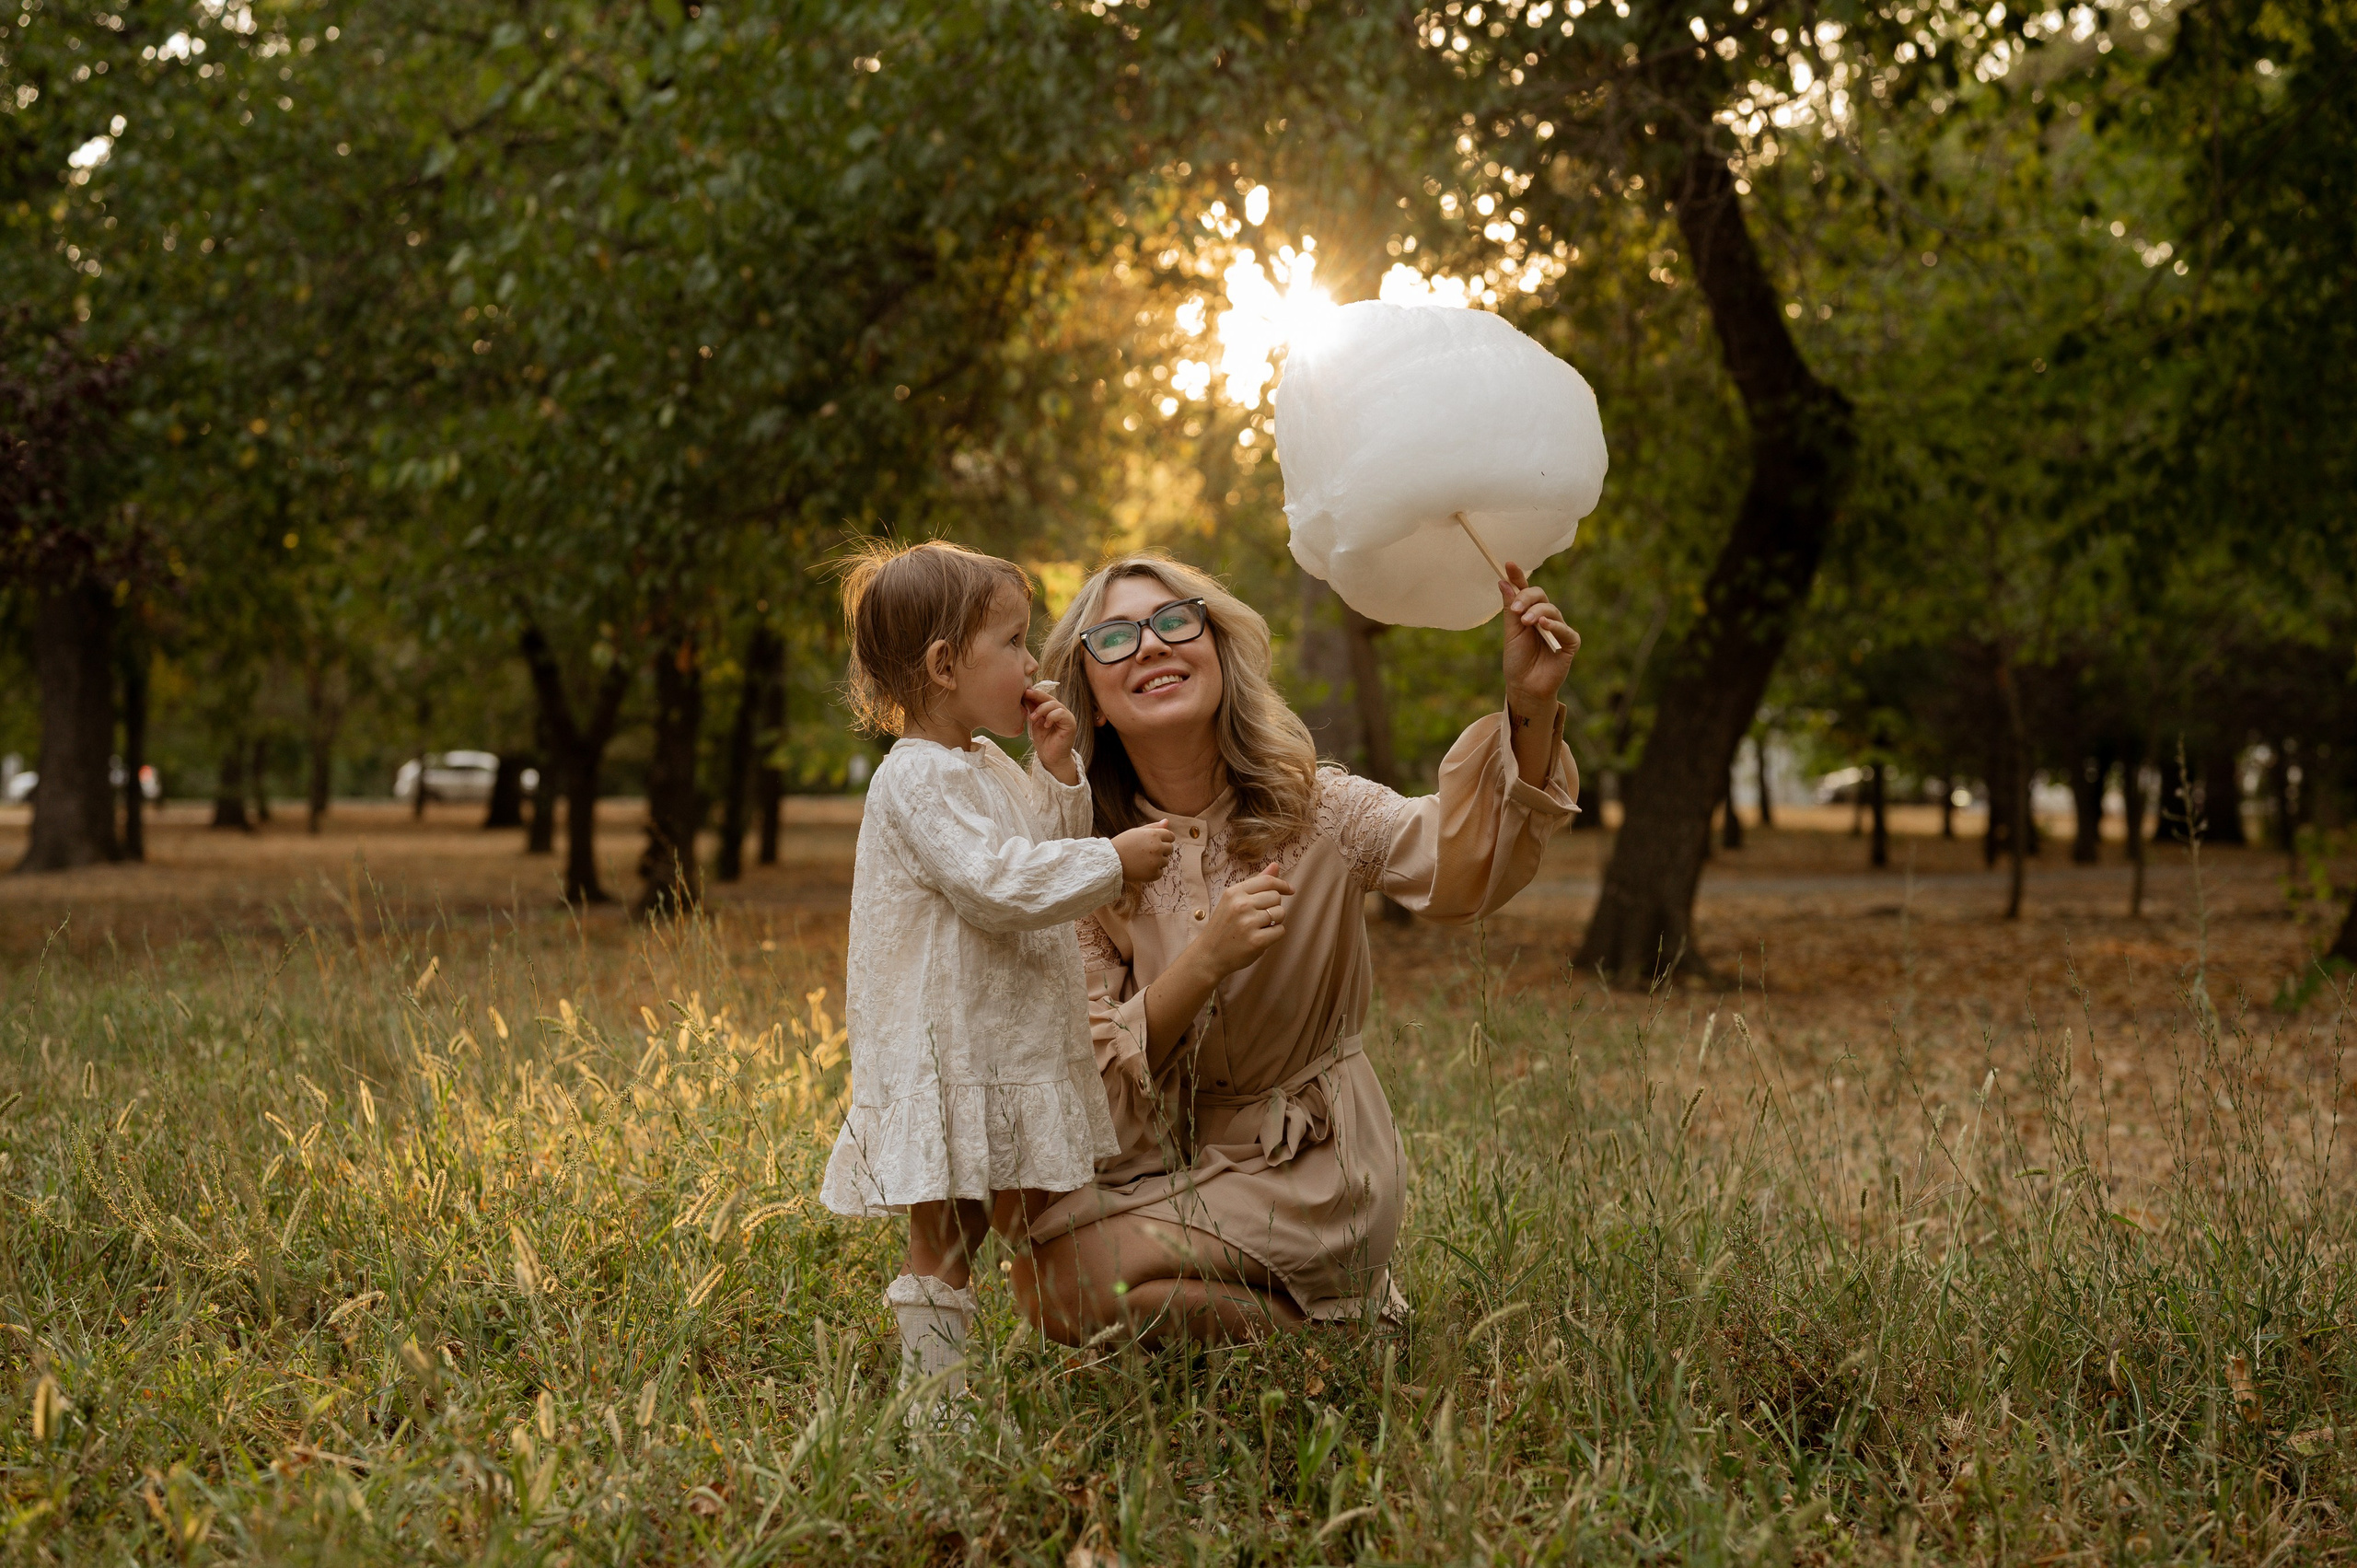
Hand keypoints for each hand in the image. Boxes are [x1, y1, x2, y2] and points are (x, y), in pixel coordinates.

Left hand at [1025, 685, 1077, 783]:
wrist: (1050, 757)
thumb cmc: (1043, 741)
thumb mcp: (1035, 722)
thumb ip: (1032, 710)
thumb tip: (1024, 696)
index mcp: (1051, 710)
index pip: (1044, 697)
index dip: (1034, 693)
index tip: (1024, 690)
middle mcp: (1060, 711)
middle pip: (1049, 698)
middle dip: (1037, 695)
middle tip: (1026, 694)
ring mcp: (1066, 716)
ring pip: (1055, 704)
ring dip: (1042, 709)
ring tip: (1033, 718)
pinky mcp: (1071, 723)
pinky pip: (1062, 713)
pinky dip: (1052, 716)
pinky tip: (1046, 725)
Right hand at [1111, 820, 1174, 884]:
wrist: (1110, 861)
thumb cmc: (1123, 844)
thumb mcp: (1137, 832)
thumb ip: (1153, 827)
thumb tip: (1167, 821)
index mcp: (1154, 835)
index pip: (1170, 836)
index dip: (1164, 839)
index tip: (1155, 843)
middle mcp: (1157, 847)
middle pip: (1170, 849)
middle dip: (1161, 850)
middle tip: (1146, 852)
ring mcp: (1156, 861)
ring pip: (1166, 861)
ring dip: (1157, 861)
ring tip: (1142, 860)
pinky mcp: (1153, 873)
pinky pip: (1160, 872)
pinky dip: (1153, 872)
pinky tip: (1142, 868)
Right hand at [1193, 863, 1293, 976]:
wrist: (1209, 955)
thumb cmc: (1223, 926)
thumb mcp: (1233, 900)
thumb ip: (1256, 883)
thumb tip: (1276, 865)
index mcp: (1234, 892)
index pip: (1267, 881)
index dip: (1282, 884)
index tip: (1289, 890)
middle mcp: (1241, 905)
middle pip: (1276, 897)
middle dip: (1273, 906)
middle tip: (1260, 917)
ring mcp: (1248, 923)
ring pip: (1280, 913)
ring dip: (1275, 921)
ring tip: (1259, 927)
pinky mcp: (1256, 941)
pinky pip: (1280, 931)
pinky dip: (1274, 935)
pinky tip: (1261, 938)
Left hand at [1498, 562, 1577, 716]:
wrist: (1524, 687)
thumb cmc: (1518, 661)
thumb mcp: (1510, 632)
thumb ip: (1510, 609)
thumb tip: (1503, 582)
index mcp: (1529, 613)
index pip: (1525, 591)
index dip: (1518, 577)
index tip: (1508, 564)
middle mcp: (1545, 618)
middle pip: (1540, 596)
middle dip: (1527, 598)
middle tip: (1515, 610)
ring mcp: (1559, 629)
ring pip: (1551, 611)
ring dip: (1537, 613)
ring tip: (1525, 622)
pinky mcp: (1570, 643)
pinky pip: (1565, 630)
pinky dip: (1554, 626)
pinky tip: (1543, 625)